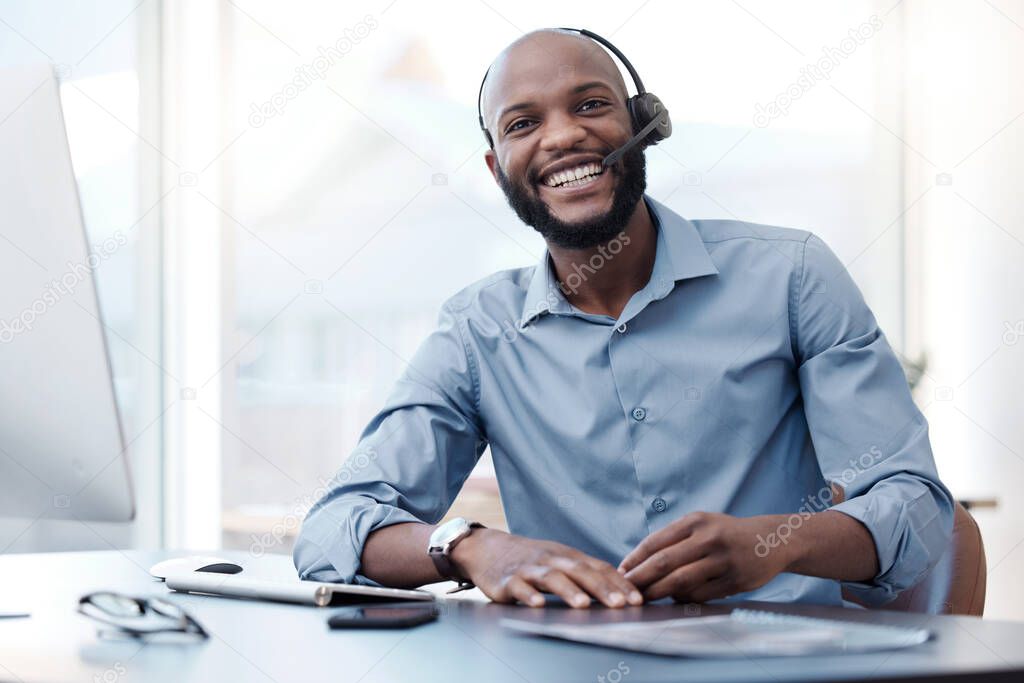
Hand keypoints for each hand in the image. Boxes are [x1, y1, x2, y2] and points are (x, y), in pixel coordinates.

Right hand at [450, 528, 643, 607]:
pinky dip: (529, 595)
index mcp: (568, 557)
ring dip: (569, 590)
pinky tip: (539, 604)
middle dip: (602, 588)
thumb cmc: (532, 560)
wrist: (488, 549)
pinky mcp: (508, 580)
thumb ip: (586, 573)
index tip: (638, 599)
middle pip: (580, 571)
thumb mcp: (560, 560)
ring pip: (552, 577)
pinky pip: (519, 587)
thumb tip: (622, 589)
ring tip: (583, 604)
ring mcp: (530, 569)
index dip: (619, 583)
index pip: (599, 568)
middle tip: (620, 604)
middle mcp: (552, 560)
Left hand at [617, 511, 791, 602]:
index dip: (635, 559)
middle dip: (641, 578)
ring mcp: (723, 561)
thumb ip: (674, 539)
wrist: (770, 540)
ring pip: (681, 581)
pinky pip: (701, 595)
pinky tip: (673, 599)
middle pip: (664, 563)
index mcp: (695, 521)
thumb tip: (639, 563)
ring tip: (645, 598)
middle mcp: (708, 538)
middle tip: (625, 589)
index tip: (621, 571)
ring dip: (659, 592)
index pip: (656, 542)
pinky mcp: (735, 581)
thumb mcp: (701, 524)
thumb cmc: (725, 533)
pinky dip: (683, 598)